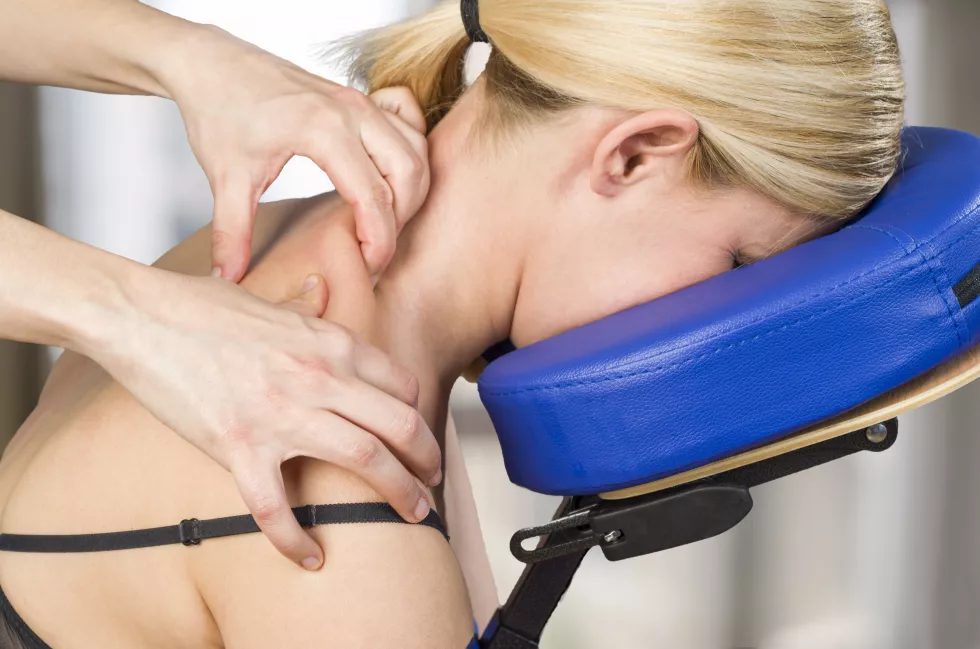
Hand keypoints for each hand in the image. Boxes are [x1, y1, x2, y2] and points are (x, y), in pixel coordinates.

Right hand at [90, 268, 440, 569]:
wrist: (140, 316)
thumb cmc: (201, 306)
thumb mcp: (268, 300)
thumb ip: (303, 305)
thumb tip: (320, 289)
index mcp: (329, 342)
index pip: (400, 384)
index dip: (417, 413)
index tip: (415, 435)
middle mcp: (318, 376)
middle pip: (400, 424)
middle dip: (427, 458)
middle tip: (432, 481)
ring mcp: (282, 413)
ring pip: (366, 459)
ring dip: (399, 492)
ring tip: (412, 515)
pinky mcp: (239, 446)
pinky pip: (277, 506)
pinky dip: (295, 540)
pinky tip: (310, 557)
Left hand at [158, 26, 429, 279]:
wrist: (211, 62)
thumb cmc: (218, 110)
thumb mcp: (225, 176)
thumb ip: (231, 232)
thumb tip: (226, 278)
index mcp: (322, 129)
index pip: (373, 196)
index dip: (378, 242)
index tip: (367, 269)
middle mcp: (351, 110)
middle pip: (409, 175)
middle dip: (400, 221)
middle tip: (375, 250)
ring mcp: (361, 101)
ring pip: (417, 151)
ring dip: (410, 192)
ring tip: (383, 223)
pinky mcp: (361, 99)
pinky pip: (410, 126)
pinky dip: (412, 156)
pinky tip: (389, 180)